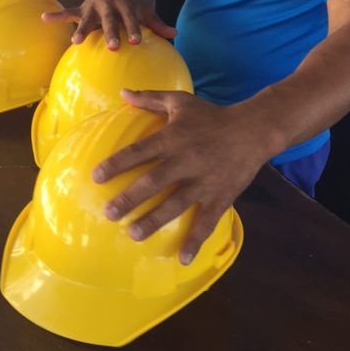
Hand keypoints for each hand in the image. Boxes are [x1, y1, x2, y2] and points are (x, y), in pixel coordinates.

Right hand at [42, 0, 175, 49]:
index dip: (134, 28)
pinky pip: (67, 13)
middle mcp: (108, 5)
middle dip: (110, 32)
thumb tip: (174, 35)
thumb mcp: (143, 8)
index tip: (137, 42)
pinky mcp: (81, 8)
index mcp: (125, 4)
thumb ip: (156, 23)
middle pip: (109, 20)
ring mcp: (93, 6)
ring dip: (81, 29)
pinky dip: (57, 16)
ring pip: (87, 18)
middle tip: (113, 47)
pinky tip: (45, 19)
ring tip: (75, 41)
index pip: (131, 17)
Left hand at [93, 90, 268, 263]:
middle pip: (153, 182)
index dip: (117, 164)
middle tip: (108, 213)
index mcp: (172, 138)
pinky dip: (196, 241)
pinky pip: (206, 221)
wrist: (253, 130)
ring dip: (154, 221)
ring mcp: (203, 182)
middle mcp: (185, 161)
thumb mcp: (180, 101)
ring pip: (175, 204)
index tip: (96, 177)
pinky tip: (183, 258)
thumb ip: (149, 98)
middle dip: (130, 198)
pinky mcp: (220, 196)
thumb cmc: (211, 115)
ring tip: (133, 234)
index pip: (139, 152)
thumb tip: (122, 92)